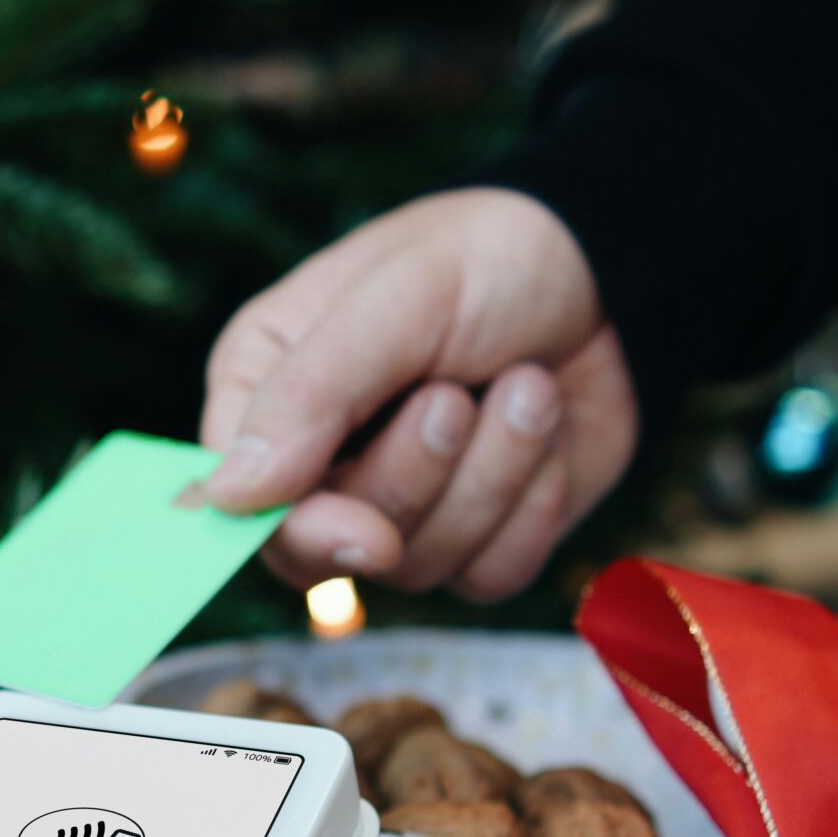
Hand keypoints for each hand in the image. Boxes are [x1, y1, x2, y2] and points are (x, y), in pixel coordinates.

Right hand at [199, 189, 638, 598]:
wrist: (610, 275)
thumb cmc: (486, 261)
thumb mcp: (395, 300)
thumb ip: (309, 395)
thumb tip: (228, 497)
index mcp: (266, 387)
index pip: (241, 503)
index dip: (304, 530)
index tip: (370, 535)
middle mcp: (319, 458)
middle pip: (331, 548)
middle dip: (417, 478)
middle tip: (458, 396)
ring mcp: (398, 506)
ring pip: (420, 566)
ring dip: (491, 475)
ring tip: (526, 387)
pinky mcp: (474, 538)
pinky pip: (489, 575)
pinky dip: (533, 507)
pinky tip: (546, 432)